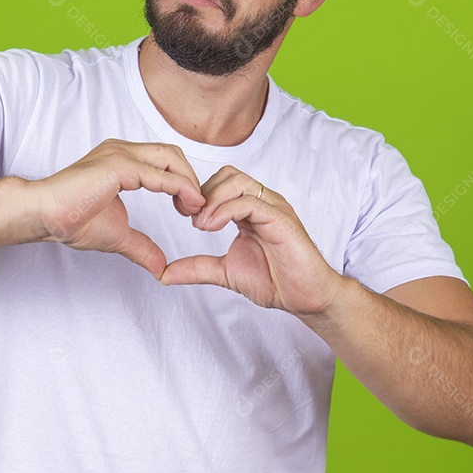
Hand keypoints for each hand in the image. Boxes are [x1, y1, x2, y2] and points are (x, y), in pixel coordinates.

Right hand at [31, 139, 204, 277]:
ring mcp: (120, 155)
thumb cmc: (69, 220)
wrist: (44, 216)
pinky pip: (159, 174)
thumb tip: (160, 266)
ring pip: (170, 158)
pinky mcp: (118, 166)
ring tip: (194, 208)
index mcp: (122, 160)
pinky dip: (180, 187)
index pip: (164, 160)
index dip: (183, 182)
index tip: (189, 209)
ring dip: (188, 182)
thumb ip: (142, 246)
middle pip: (172, 154)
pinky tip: (189, 204)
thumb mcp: (118, 235)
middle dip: (190, 179)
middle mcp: (122, 151)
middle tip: (195, 209)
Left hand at [160, 166, 341, 316]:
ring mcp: (273, 208)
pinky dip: (226, 210)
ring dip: (212, 199)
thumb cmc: (275, 280)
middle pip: (227, 174)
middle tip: (189, 217)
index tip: (182, 214)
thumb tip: (165, 273)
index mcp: (250, 209)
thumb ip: (197, 267)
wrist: (307, 298)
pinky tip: (212, 227)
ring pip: (238, 182)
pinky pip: (251, 202)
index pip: (220, 182)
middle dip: (202, 192)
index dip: (197, 194)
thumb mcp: (225, 272)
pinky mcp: (282, 220)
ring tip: (201, 224)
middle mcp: (263, 202)